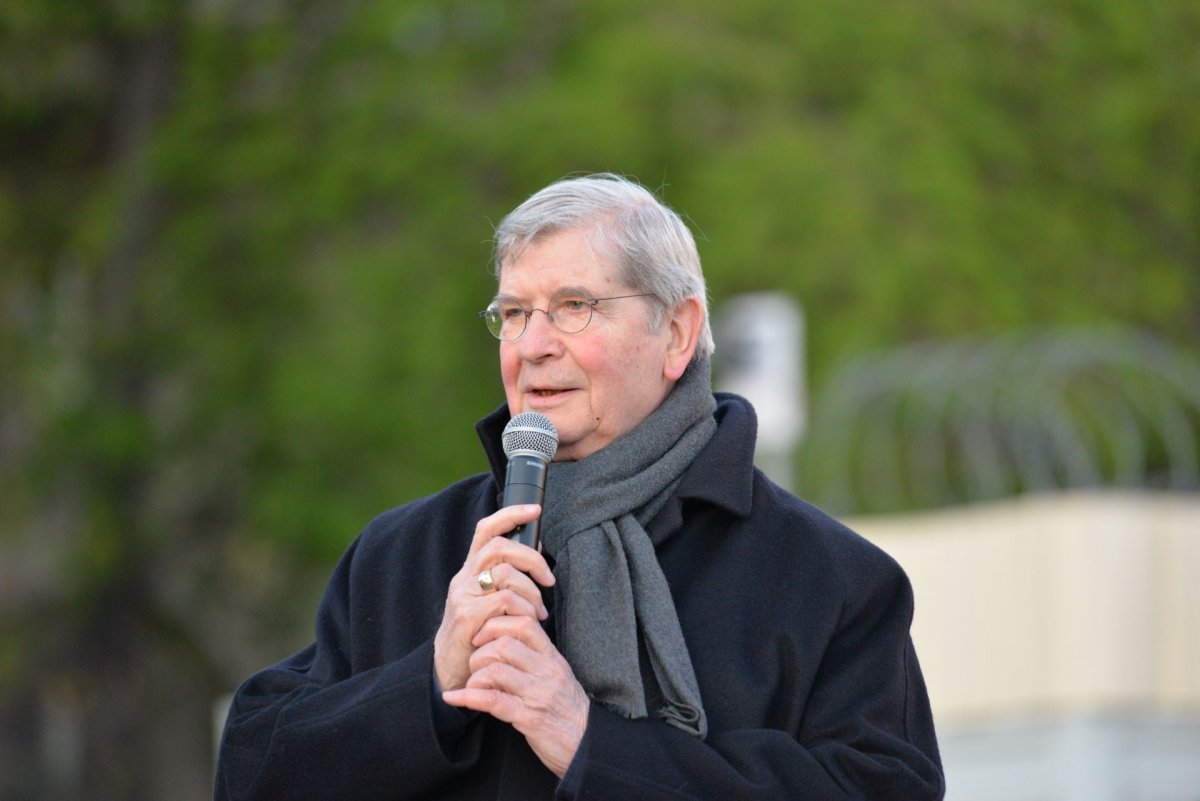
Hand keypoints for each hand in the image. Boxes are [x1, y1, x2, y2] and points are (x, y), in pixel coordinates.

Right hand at [433, 504, 555, 691]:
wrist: (451, 671)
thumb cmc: (479, 635)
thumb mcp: (490, 602)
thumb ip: (507, 578)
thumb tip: (536, 550)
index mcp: (471, 571)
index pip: (486, 530)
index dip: (510, 514)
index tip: (534, 509)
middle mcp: (464, 579)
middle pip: (500, 547)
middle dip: (532, 560)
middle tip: (549, 581)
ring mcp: (462, 596)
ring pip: (505, 573)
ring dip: (531, 592)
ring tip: (540, 613)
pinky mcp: (466, 616)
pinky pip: (504, 601)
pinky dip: (523, 609)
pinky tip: (528, 623)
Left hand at [442, 614, 589, 777]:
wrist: (587, 744)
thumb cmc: (568, 710)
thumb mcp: (558, 676)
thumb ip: (535, 658)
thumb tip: (503, 641)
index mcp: (553, 657)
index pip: (524, 623)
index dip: (495, 625)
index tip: (480, 637)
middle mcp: (547, 671)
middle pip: (504, 643)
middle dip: (479, 653)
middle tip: (473, 666)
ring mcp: (539, 693)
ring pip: (496, 669)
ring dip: (474, 677)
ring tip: (471, 686)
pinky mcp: (529, 718)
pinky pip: (492, 701)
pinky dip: (467, 697)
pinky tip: (453, 698)